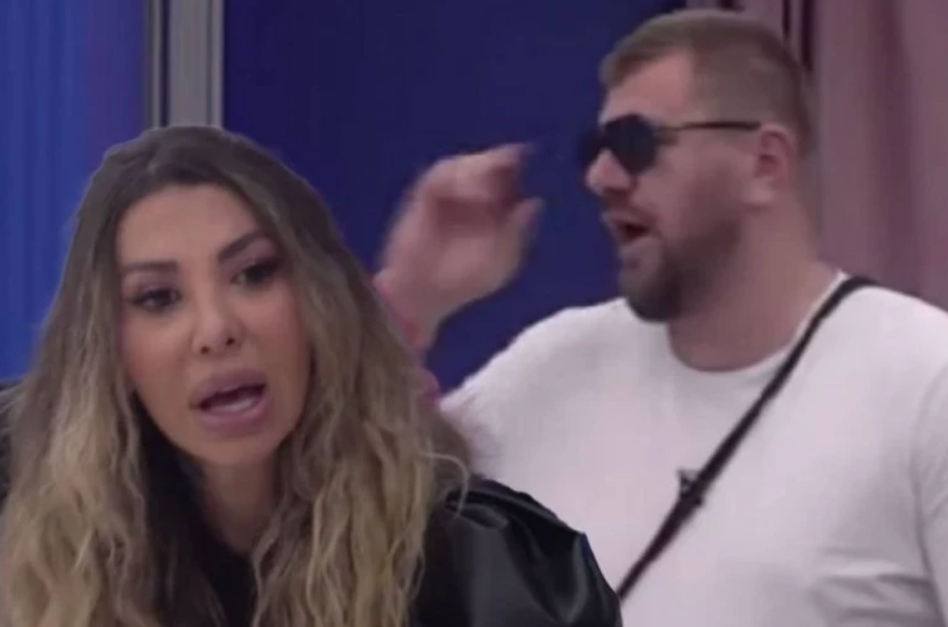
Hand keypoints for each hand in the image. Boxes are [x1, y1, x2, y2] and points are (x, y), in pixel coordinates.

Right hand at [377, 144, 540, 344]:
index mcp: (496, 209)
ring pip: (462, 164)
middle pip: (487, 165)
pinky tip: (460, 193)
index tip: (525, 154)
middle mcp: (473, 197)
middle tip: (504, 160)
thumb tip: (535, 202)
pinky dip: (451, 180)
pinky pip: (437, 176)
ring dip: (474, 169)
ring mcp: (447, 195)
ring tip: (481, 193)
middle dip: (495, 160)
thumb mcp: (501, 261)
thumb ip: (517, 232)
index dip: (517, 166)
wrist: (422, 293)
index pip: (509, 179)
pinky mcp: (423, 197)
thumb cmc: (464, 281)